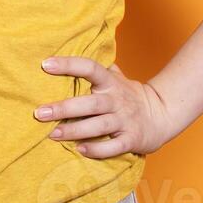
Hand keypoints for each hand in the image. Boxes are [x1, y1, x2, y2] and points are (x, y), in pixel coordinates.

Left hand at [35, 56, 176, 158]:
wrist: (163, 114)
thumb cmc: (130, 96)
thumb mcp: (117, 78)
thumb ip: (97, 69)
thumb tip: (71, 51)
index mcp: (111, 82)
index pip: (89, 68)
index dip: (68, 64)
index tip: (45, 64)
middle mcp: (117, 100)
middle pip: (89, 103)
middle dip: (64, 108)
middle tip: (40, 113)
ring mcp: (125, 120)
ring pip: (98, 126)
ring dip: (74, 131)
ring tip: (52, 134)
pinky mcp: (132, 139)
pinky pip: (113, 146)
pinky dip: (97, 149)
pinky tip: (80, 150)